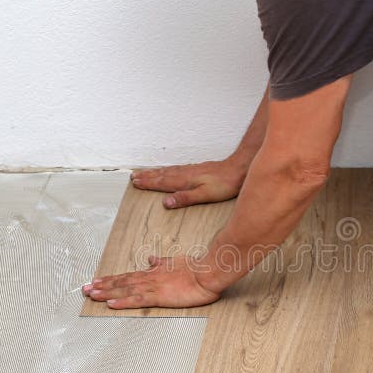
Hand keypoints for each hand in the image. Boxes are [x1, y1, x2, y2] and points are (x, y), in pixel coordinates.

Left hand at [82, 255, 220, 308]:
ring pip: (124, 290)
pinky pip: (137, 300)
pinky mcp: (159, 296)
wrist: (207, 272)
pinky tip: (111, 304)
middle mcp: (149, 278)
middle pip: (121, 282)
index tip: (96, 281)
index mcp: (153, 272)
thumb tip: (152, 259)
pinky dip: (123, 301)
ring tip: (90, 295)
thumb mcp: (175, 262)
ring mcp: (153, 287)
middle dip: (101, 286)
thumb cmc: (195, 268)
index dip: (110, 279)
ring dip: (106, 292)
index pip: (127, 276)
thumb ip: (161, 262)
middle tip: (84, 289)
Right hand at [130, 156, 248, 208]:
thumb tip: (166, 203)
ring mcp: (191, 170)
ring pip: (168, 171)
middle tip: (133, 177)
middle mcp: (185, 174)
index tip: (135, 183)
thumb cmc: (224, 184)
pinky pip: (176, 169)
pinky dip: (166, 170)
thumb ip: (185, 198)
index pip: (162, 183)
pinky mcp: (197, 169)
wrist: (238, 169)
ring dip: (154, 172)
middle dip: (147, 177)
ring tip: (143, 172)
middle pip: (162, 175)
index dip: (148, 183)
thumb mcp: (205, 194)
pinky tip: (167, 171)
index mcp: (185, 181)